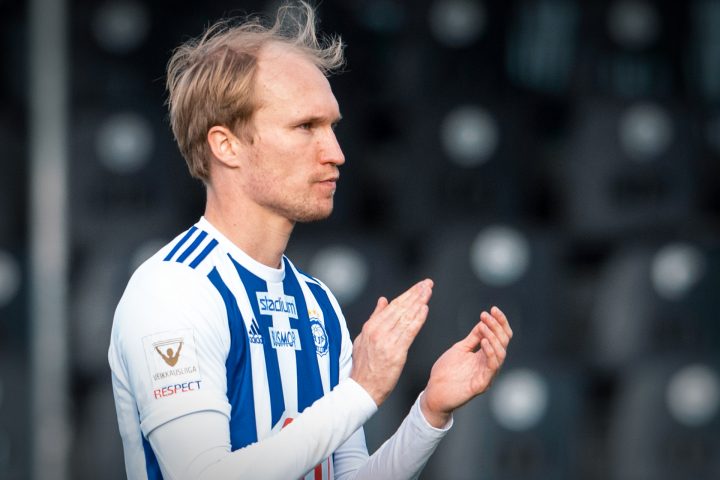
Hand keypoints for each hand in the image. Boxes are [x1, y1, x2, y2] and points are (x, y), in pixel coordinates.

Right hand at [350, 279, 432, 405]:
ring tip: (428, 292)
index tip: (418, 286)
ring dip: (419, 302)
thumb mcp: (363, 338)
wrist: (362, 389)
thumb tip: (383, 300)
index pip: (392, 306)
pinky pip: (409, 331)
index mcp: (370, 327)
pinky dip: (417, 319)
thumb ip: (375, 318)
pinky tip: (425, 309)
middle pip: (400, 308)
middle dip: (415, 294)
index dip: (407, 294)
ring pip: (405, 316)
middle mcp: (378, 331)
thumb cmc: (364, 367)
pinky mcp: (395, 352)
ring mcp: (386, 341)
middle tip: (427, 284)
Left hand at [421, 306, 511, 427]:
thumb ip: (473, 338)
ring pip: (500, 354)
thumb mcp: (460, 349)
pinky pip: (492, 367)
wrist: (434, 393)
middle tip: (487, 315)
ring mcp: (487, 375)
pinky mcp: (481, 384)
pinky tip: (484, 341)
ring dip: (494, 337)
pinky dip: (490, 352)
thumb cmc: (446, 372)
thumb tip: (483, 322)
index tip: (493, 309)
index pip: (500, 336)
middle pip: (503, 343)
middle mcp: (489, 365)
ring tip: (485, 325)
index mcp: (485, 356)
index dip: (499, 322)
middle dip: (497, 326)